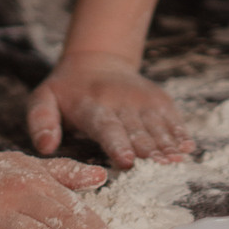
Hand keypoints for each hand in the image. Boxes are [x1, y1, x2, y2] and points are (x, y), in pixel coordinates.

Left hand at [27, 52, 194, 169]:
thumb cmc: (66, 91)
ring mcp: (141, 99)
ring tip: (177, 161)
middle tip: (161, 168)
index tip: (127, 161)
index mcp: (92, 106)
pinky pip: (170, 117)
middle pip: (136, 130)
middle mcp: (120, 102)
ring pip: (156, 125)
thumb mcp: (43, 99)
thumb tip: (45, 147)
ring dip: (167, 143)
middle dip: (149, 150)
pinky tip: (187, 147)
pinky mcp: (157, 99)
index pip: (106, 127)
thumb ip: (40, 121)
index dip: (117, 145)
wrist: (95, 60)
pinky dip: (179, 131)